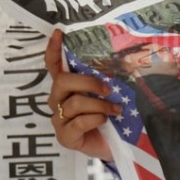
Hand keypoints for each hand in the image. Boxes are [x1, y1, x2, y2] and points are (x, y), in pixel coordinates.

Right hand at [45, 30, 118, 160]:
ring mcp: (59, 120)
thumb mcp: (110, 93)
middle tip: (108, 88)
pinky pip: (77, 122)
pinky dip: (96, 119)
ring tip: (116, 109)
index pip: (53, 65)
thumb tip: (125, 58)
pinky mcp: (65, 137)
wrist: (117, 146)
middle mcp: (58, 101)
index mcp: (67, 87)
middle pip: (62, 81)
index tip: (58, 33)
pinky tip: (105, 121)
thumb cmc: (112, 116)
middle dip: (88, 82)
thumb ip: (106, 78)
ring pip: (74, 103)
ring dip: (99, 104)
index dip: (53, 49)